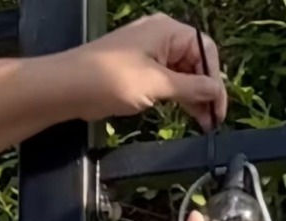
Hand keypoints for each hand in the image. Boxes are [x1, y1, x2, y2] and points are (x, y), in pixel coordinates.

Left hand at [62, 13, 226, 130]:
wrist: (66, 88)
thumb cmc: (111, 79)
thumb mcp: (157, 84)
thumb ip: (191, 87)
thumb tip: (216, 90)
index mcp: (167, 30)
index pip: (206, 51)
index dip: (215, 80)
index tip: (219, 108)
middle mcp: (161, 37)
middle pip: (196, 63)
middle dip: (206, 91)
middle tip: (214, 120)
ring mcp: (148, 54)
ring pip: (182, 75)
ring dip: (194, 98)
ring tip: (203, 124)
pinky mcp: (138, 71)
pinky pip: (167, 81)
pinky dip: (178, 97)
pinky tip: (187, 114)